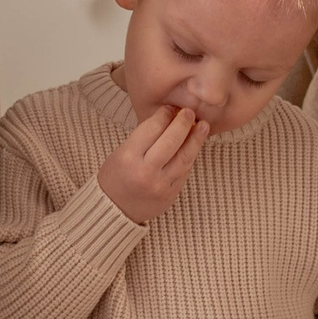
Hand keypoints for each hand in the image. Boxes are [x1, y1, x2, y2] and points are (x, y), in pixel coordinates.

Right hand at [97, 105, 208, 223]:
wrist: (114, 210)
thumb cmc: (115, 176)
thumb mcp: (121, 152)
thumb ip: (143, 137)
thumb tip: (168, 117)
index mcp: (129, 157)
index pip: (152, 129)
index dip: (164, 115)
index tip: (170, 108)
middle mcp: (145, 171)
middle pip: (171, 141)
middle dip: (183, 123)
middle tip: (190, 112)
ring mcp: (160, 185)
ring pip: (184, 157)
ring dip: (196, 139)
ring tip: (203, 126)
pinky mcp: (170, 195)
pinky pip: (185, 172)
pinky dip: (190, 156)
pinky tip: (195, 145)